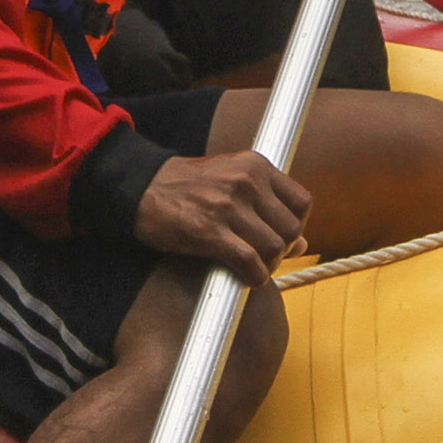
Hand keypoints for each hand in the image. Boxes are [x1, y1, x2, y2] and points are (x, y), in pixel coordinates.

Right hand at [131, 148, 312, 279]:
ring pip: (274, 247)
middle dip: (283, 249)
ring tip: (253, 267)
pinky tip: (245, 277)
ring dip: (268, 265)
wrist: (139, 186)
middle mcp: (246, 181)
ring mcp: (228, 206)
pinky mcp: (210, 231)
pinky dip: (254, 277)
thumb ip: (266, 204)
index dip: (297, 226)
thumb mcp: (231, 181)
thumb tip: (302, 243)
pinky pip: (250, 262)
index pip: (302, 202)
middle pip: (291, 228)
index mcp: (255, 165)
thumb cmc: (186, 186)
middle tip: (264, 255)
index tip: (281, 236)